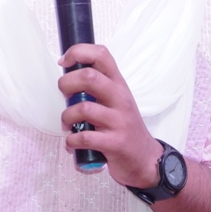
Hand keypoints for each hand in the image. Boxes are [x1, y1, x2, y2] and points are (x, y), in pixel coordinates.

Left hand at [57, 43, 164, 187]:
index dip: (78, 52)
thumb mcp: (115, 100)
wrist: (145, 159)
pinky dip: (71, 141)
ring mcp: (119, 120)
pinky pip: (85, 137)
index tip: (64, 63)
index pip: (101, 55)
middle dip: (66, 84)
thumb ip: (97, 87)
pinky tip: (73, 143)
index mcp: (118, 84)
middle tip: (65, 97)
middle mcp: (120, 98)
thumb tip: (67, 77)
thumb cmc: (123, 127)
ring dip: (66, 117)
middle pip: (89, 77)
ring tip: (68, 125)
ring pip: (83, 108)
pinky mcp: (115, 143)